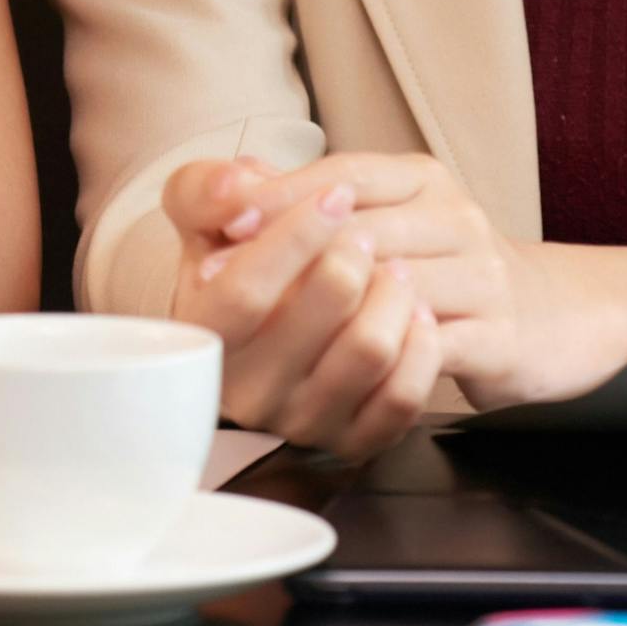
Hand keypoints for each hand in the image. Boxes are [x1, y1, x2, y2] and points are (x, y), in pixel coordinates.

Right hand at [163, 158, 441, 456]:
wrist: (272, 321)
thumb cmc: (241, 262)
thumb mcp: (206, 218)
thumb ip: (206, 191)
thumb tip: (237, 185)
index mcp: (205, 336)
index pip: (246, 290)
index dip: (297, 234)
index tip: (334, 195)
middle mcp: (248, 390)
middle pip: (321, 312)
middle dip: (355, 254)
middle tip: (363, 232)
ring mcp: (302, 420)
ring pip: (371, 350)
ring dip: (394, 292)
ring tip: (394, 267)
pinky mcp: (353, 439)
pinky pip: (403, 397)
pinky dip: (421, 344)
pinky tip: (414, 312)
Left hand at [222, 152, 551, 405]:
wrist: (546, 317)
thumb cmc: (441, 269)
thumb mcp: (385, 217)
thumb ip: (310, 201)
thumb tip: (233, 185)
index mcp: (422, 180)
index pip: (345, 174)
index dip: (280, 197)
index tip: (223, 223)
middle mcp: (456, 217)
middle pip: (363, 228)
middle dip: (286, 256)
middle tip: (220, 284)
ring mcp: (482, 277)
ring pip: (392, 288)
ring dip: (324, 312)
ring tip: (265, 331)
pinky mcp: (499, 336)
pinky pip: (429, 348)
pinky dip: (378, 358)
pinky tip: (334, 371)